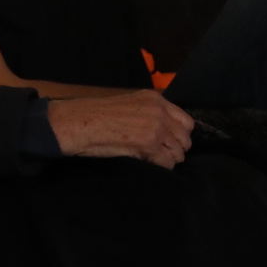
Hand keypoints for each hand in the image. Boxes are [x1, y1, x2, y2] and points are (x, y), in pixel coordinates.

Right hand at [47, 90, 193, 168]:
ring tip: (154, 161)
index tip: (170, 143)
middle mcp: (160, 111)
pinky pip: (167, 162)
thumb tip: (163, 130)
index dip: (179, 135)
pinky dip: (161, 167)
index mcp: (156, 99)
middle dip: (176, 149)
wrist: (80, 122)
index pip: (186, 121)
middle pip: (185, 138)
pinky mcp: (149, 144)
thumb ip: (149, 112)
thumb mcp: (129, 104)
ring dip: (168, 160)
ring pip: (178, 152)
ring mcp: (156, 127)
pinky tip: (149, 165)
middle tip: (162, 155)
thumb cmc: (97, 115)